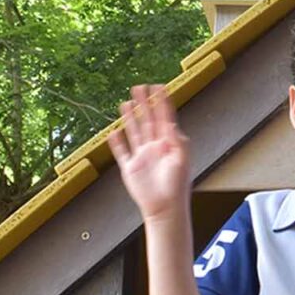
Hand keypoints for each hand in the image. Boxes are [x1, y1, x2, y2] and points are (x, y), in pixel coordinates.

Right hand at [108, 84, 190, 221]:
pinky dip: (117, 142)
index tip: (159, 87)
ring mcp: (142, 157)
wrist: (165, 208)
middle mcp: (155, 148)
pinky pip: (121, 152)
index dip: (162, 102)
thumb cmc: (177, 187)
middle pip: (148, 120)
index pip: (164, 118)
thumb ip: (177, 142)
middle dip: (144, 104)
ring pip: (134, 132)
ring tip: (126, 103)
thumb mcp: (181, 161)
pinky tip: (113, 132)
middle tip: (139, 87)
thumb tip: (172, 124)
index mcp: (169, 144)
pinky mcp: (130, 168)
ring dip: (130, 117)